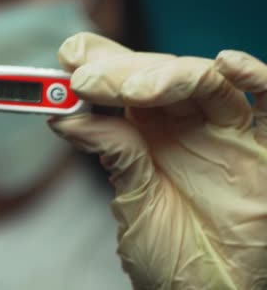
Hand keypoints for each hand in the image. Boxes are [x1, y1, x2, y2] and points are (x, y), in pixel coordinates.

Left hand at [49, 33, 266, 288]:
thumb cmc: (169, 252)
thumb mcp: (132, 199)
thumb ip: (111, 151)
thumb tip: (65, 116)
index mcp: (147, 131)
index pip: (124, 81)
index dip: (100, 62)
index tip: (69, 58)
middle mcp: (185, 124)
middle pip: (158, 74)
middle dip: (121, 71)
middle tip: (86, 81)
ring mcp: (225, 132)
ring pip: (203, 81)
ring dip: (167, 75)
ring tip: (131, 90)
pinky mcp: (262, 149)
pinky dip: (254, 78)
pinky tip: (227, 63)